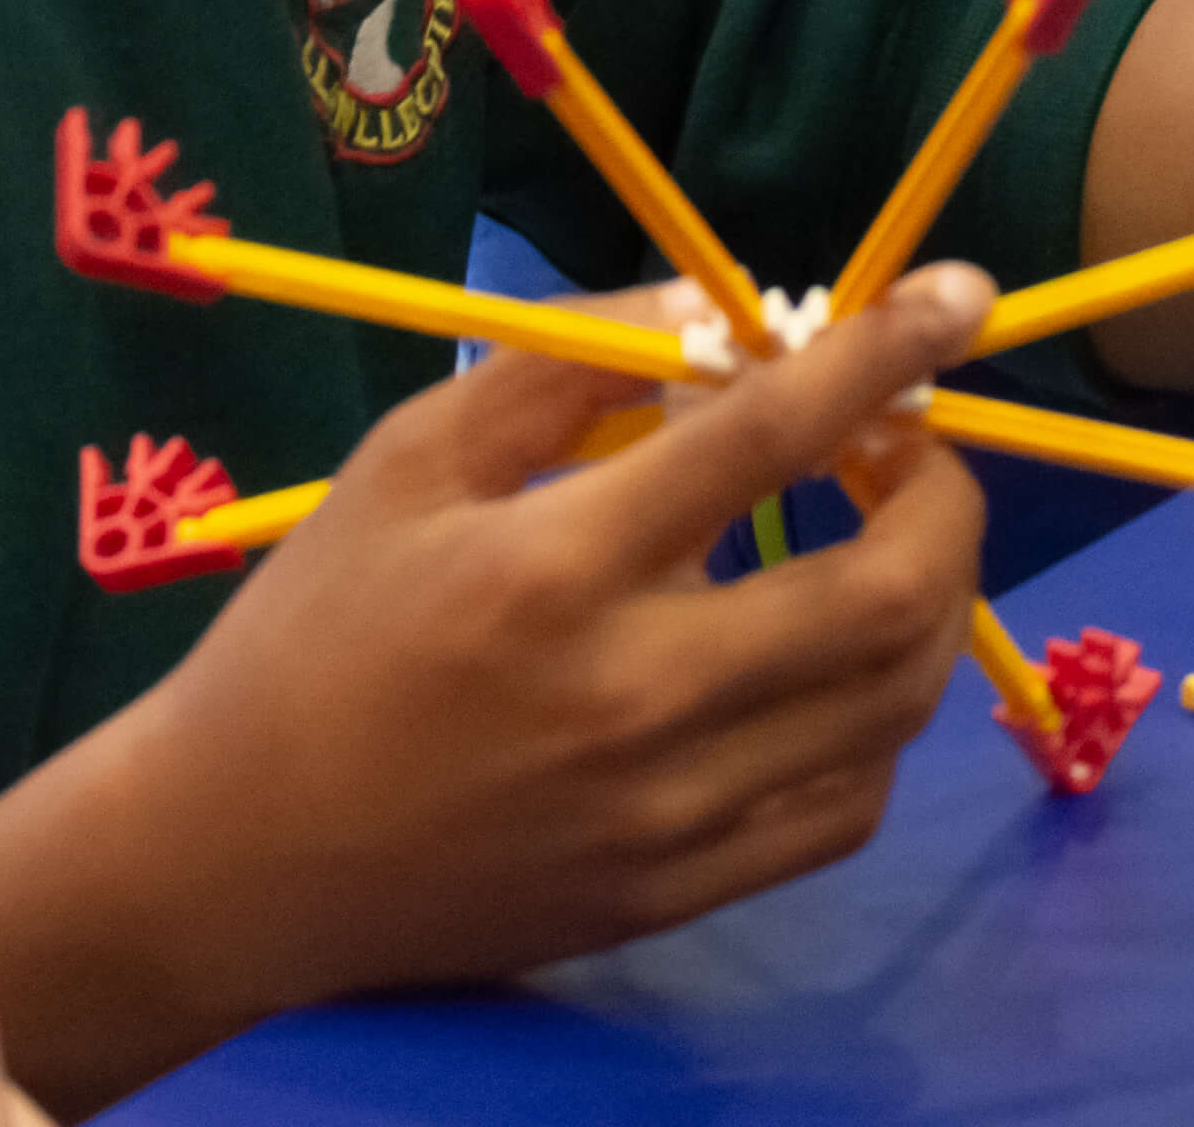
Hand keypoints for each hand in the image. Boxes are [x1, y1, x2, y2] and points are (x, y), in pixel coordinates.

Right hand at [83, 267, 993, 1015]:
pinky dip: (875, 720)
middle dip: (943, 491)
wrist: (234, 857)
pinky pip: (846, 809)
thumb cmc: (315, 629)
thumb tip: (719, 310)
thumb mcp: (408, 459)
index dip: (885, 352)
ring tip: (886, 537)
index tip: (958, 298)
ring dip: (929, 599)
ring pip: (891, 703)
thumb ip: (566, 366)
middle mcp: (633, 696)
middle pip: (885, 591)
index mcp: (554, 567)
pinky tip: (830, 666)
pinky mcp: (675, 895)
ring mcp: (667, 813)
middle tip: (908, 442)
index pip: (770, 434)